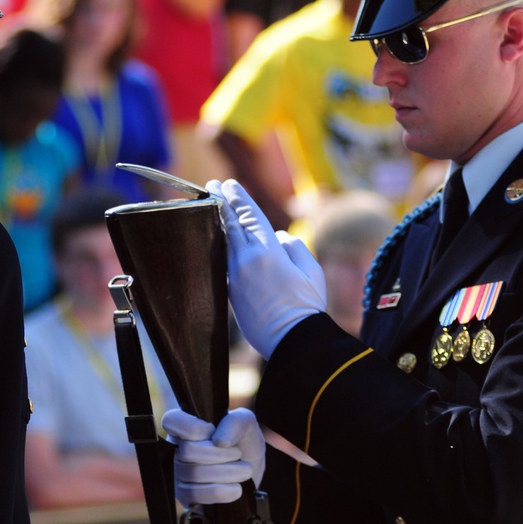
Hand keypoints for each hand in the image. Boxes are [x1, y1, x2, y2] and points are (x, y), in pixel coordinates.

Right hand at [163, 408, 265, 505]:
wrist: (251, 471)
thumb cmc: (243, 441)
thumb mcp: (246, 423)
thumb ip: (235, 422)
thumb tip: (220, 441)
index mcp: (184, 427)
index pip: (172, 421)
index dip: (194, 427)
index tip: (213, 432)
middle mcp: (176, 449)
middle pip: (188, 451)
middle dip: (220, 454)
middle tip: (237, 454)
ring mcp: (178, 474)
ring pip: (195, 474)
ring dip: (227, 472)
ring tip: (244, 470)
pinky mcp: (185, 496)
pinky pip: (196, 495)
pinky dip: (222, 491)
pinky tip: (236, 488)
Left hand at [207, 179, 326, 357]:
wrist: (292, 340)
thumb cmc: (306, 305)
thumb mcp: (311, 270)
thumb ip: (293, 246)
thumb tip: (278, 238)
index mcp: (268, 251)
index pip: (249, 216)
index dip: (238, 197)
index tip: (229, 183)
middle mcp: (246, 260)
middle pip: (230, 224)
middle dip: (221, 203)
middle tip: (212, 186)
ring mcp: (235, 277)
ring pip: (223, 242)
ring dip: (218, 223)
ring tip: (212, 207)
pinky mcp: (230, 292)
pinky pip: (222, 262)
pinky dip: (219, 246)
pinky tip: (217, 240)